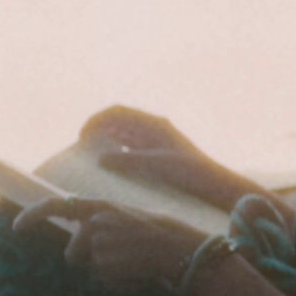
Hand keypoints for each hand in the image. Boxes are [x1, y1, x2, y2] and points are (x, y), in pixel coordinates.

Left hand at [15, 196, 204, 293]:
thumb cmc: (159, 233)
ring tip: (134, 262)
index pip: (56, 204)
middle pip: (73, 253)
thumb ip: (101, 224)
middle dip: (89, 260)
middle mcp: (94, 221)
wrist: (182, 247)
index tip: (16, 227)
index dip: (33, 215)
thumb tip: (77, 246)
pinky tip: (137, 272)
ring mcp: (98, 243)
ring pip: (90, 269)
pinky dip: (119, 282)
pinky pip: (103, 281)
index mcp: (101, 205)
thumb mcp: (127, 218)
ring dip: (109, 272)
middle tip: (122, 256)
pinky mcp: (104, 264)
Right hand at [80, 108, 250, 209]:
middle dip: (99, 130)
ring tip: (93, 157)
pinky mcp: (159, 152)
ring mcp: (157, 139)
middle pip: (119, 121)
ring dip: (108, 141)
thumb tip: (101, 158)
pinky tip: (113, 166)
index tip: (82, 137)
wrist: (213, 184)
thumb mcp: (154, 166)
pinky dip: (119, 151)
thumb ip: (126, 161)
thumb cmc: (187, 172)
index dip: (96, 120)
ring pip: (125, 134)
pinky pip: (132, 146)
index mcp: (153, 123)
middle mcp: (154, 127)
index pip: (116, 111)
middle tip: (83, 149)